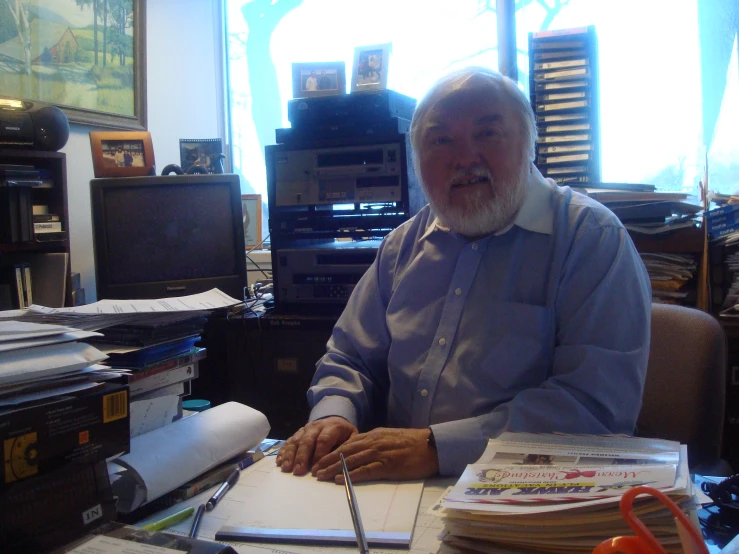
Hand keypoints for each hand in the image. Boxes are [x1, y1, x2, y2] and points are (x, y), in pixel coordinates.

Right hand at [276, 416, 357, 475]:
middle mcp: (316, 426)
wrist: (335, 419)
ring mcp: (305, 429)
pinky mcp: (298, 433)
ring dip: (290, 455)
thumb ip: (346, 449)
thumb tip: (340, 464)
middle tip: (298, 471)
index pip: (324, 440)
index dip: (319, 454)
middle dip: (302, 457)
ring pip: (296, 440)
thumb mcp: (352, 438)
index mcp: (332, 427)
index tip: (315, 470)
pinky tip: (279, 462)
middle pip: (307, 440)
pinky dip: (283, 451)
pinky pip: (289, 441)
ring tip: (286, 468)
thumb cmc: (344, 434)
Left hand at [312, 427, 438, 483]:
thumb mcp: (391, 436)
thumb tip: (362, 447)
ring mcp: (380, 453)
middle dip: (327, 460)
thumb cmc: (413, 442)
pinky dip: (351, 475)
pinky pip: (365, 470)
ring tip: (321, 476)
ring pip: (351, 460)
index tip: (321, 459)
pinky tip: (340, 480)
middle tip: (314, 470)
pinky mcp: (387, 465)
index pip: (348, 443)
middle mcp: (374, 442)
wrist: (432, 445)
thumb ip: (376, 441)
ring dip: (334, 469)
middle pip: (345, 452)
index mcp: (375, 435)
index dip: (333, 452)